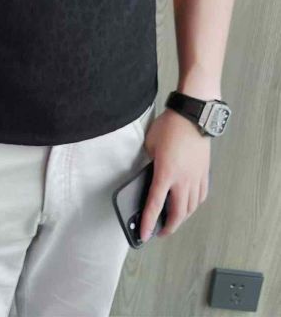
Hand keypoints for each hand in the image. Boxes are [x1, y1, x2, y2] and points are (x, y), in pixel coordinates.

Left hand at [140, 108, 210, 241]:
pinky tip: (190, 204)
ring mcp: (196, 177)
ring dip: (182, 217)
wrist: (192, 115)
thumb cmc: (170, 127)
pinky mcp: (204, 172)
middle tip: (160, 232)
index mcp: (165, 173)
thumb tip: (152, 172)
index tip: (145, 235)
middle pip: (178, 213)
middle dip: (169, 227)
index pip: (155, 204)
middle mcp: (183, 179)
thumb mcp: (150, 144)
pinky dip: (194, 204)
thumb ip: (150, 162)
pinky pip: (201, 195)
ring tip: (174, 220)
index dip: (149, 222)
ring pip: (192, 207)